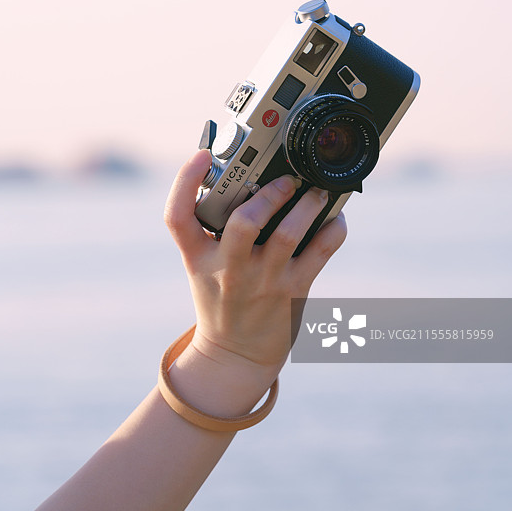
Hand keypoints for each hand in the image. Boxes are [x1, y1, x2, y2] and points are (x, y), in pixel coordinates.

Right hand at [164, 149, 346, 386]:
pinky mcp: (294, 291)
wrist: (235, 355)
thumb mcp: (204, 265)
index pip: (177, 217)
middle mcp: (228, 269)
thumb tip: (247, 179)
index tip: (200, 156)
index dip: (185, 181)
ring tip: (315, 191)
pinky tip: (334, 219)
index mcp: (197, 258)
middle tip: (285, 179)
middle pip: (244, 222)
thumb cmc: (221, 298)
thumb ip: (214, 229)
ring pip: (288, 234)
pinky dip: (333, 229)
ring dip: (307, 205)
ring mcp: (263, 281)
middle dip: (269, 194)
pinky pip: (321, 251)